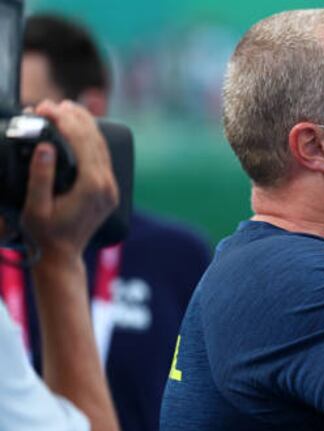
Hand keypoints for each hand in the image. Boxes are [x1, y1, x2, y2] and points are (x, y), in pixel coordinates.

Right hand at [21, 100, 117, 259]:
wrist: (62, 257)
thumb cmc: (44, 235)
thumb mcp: (35, 207)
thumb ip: (39, 177)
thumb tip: (46, 146)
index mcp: (92, 187)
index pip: (82, 141)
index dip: (63, 120)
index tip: (45, 107)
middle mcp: (107, 185)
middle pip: (95, 140)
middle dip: (74, 117)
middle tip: (53, 104)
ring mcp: (111, 188)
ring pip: (102, 147)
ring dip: (85, 125)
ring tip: (66, 108)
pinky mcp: (109, 191)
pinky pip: (103, 158)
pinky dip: (91, 140)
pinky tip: (80, 129)